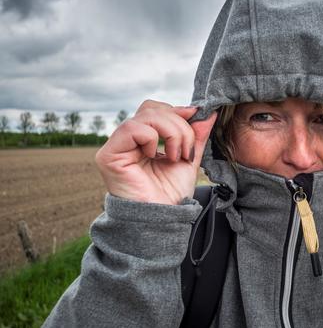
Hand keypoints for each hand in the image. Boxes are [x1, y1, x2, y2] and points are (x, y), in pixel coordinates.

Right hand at [95, 100, 217, 204]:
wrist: (163, 218)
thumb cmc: (172, 193)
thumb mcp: (189, 158)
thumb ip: (196, 135)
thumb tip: (208, 112)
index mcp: (145, 139)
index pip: (157, 110)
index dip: (177, 111)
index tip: (196, 117)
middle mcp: (128, 140)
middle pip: (152, 109)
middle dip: (178, 124)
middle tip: (187, 149)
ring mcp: (117, 146)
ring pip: (146, 116)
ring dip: (171, 133)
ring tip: (177, 156)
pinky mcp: (108, 154)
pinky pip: (132, 129)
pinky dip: (152, 139)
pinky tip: (156, 157)